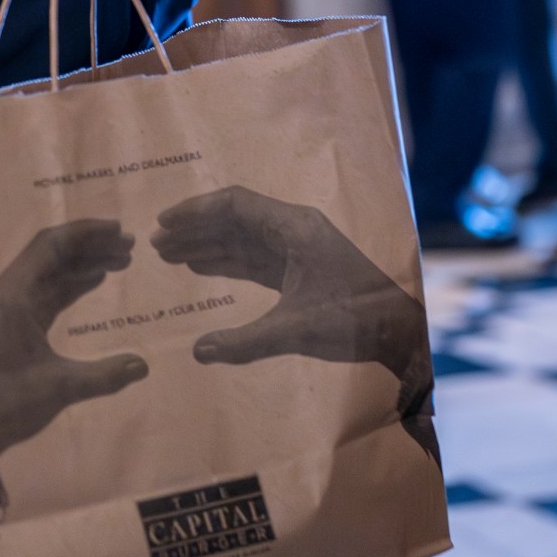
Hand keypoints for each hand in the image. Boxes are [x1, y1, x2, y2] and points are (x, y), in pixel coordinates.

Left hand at [0, 220, 148, 556]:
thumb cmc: (6, 403)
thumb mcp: (59, 388)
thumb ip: (104, 376)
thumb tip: (144, 365)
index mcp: (15, 295)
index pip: (53, 245)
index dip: (87, 232)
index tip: (120, 230)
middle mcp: (10, 291)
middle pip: (52, 251)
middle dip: (90, 244)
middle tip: (129, 246)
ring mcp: (10, 305)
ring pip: (50, 269)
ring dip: (83, 261)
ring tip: (121, 260)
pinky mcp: (13, 321)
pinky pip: (46, 289)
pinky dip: (72, 281)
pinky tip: (96, 279)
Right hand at [153, 186, 437, 461]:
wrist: (399, 332)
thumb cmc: (353, 320)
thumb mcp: (296, 330)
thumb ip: (245, 341)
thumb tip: (200, 352)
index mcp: (294, 228)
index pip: (234, 205)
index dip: (196, 211)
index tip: (164, 223)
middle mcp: (295, 230)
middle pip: (235, 219)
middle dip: (196, 229)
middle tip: (157, 245)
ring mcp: (300, 249)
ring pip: (244, 238)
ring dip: (210, 245)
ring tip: (172, 255)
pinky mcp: (303, 270)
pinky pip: (256, 258)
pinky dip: (229, 262)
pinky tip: (204, 268)